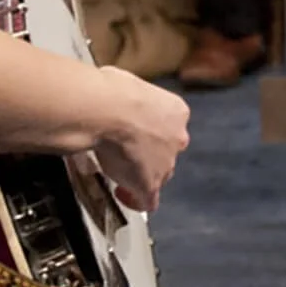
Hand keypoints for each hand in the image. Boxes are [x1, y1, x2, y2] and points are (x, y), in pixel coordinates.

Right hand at [91, 67, 190, 212]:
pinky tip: (122, 195)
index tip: (135, 134)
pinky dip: (135, 200)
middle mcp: (177, 138)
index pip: (168, 127)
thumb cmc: (112, 92)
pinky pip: (147, 200)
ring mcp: (165, 164)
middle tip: (125, 153)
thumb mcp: (127, 85)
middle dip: (149, 154)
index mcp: (176, 112)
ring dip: (142, 175)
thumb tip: (112, 94)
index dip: (152, 133)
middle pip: (167, 152)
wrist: (108, 111)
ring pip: (159, 175)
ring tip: (119, 172)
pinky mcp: (149, 184)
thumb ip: (130, 99)